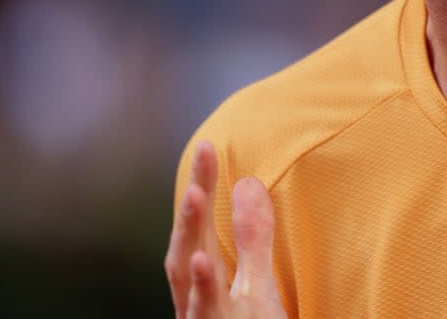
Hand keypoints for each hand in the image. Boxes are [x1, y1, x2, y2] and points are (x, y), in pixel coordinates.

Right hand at [164, 141, 287, 317]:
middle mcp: (195, 302)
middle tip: (201, 154)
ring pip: (189, 280)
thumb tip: (247, 182)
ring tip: (194, 194)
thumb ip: (253, 240)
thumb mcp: (257, 285)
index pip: (201, 227)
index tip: (207, 145)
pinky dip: (203, 289)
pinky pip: (205, 315)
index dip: (202, 186)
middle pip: (189, 245)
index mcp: (206, 283)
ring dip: (190, 236)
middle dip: (193, 201)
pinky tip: (204, 261)